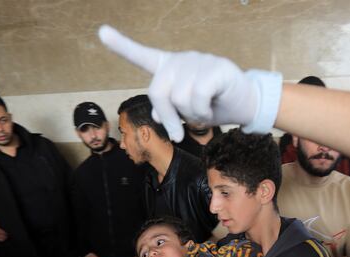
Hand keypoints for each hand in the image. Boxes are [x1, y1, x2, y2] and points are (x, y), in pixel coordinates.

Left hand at [98, 25, 282, 141]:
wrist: (247, 104)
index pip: (142, 56)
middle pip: (158, 91)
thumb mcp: (188, 112)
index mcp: (170, 68)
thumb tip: (158, 115)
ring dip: (192, 116)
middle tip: (180, 132)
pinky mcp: (217, 67)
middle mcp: (181, 60)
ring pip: (180, 98)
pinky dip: (203, 111)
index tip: (102, 33)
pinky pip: (198, 96)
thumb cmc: (215, 106)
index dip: (121, 45)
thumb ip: (170, 111)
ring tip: (204, 114)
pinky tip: (212, 108)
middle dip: (169, 117)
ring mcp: (199, 61)